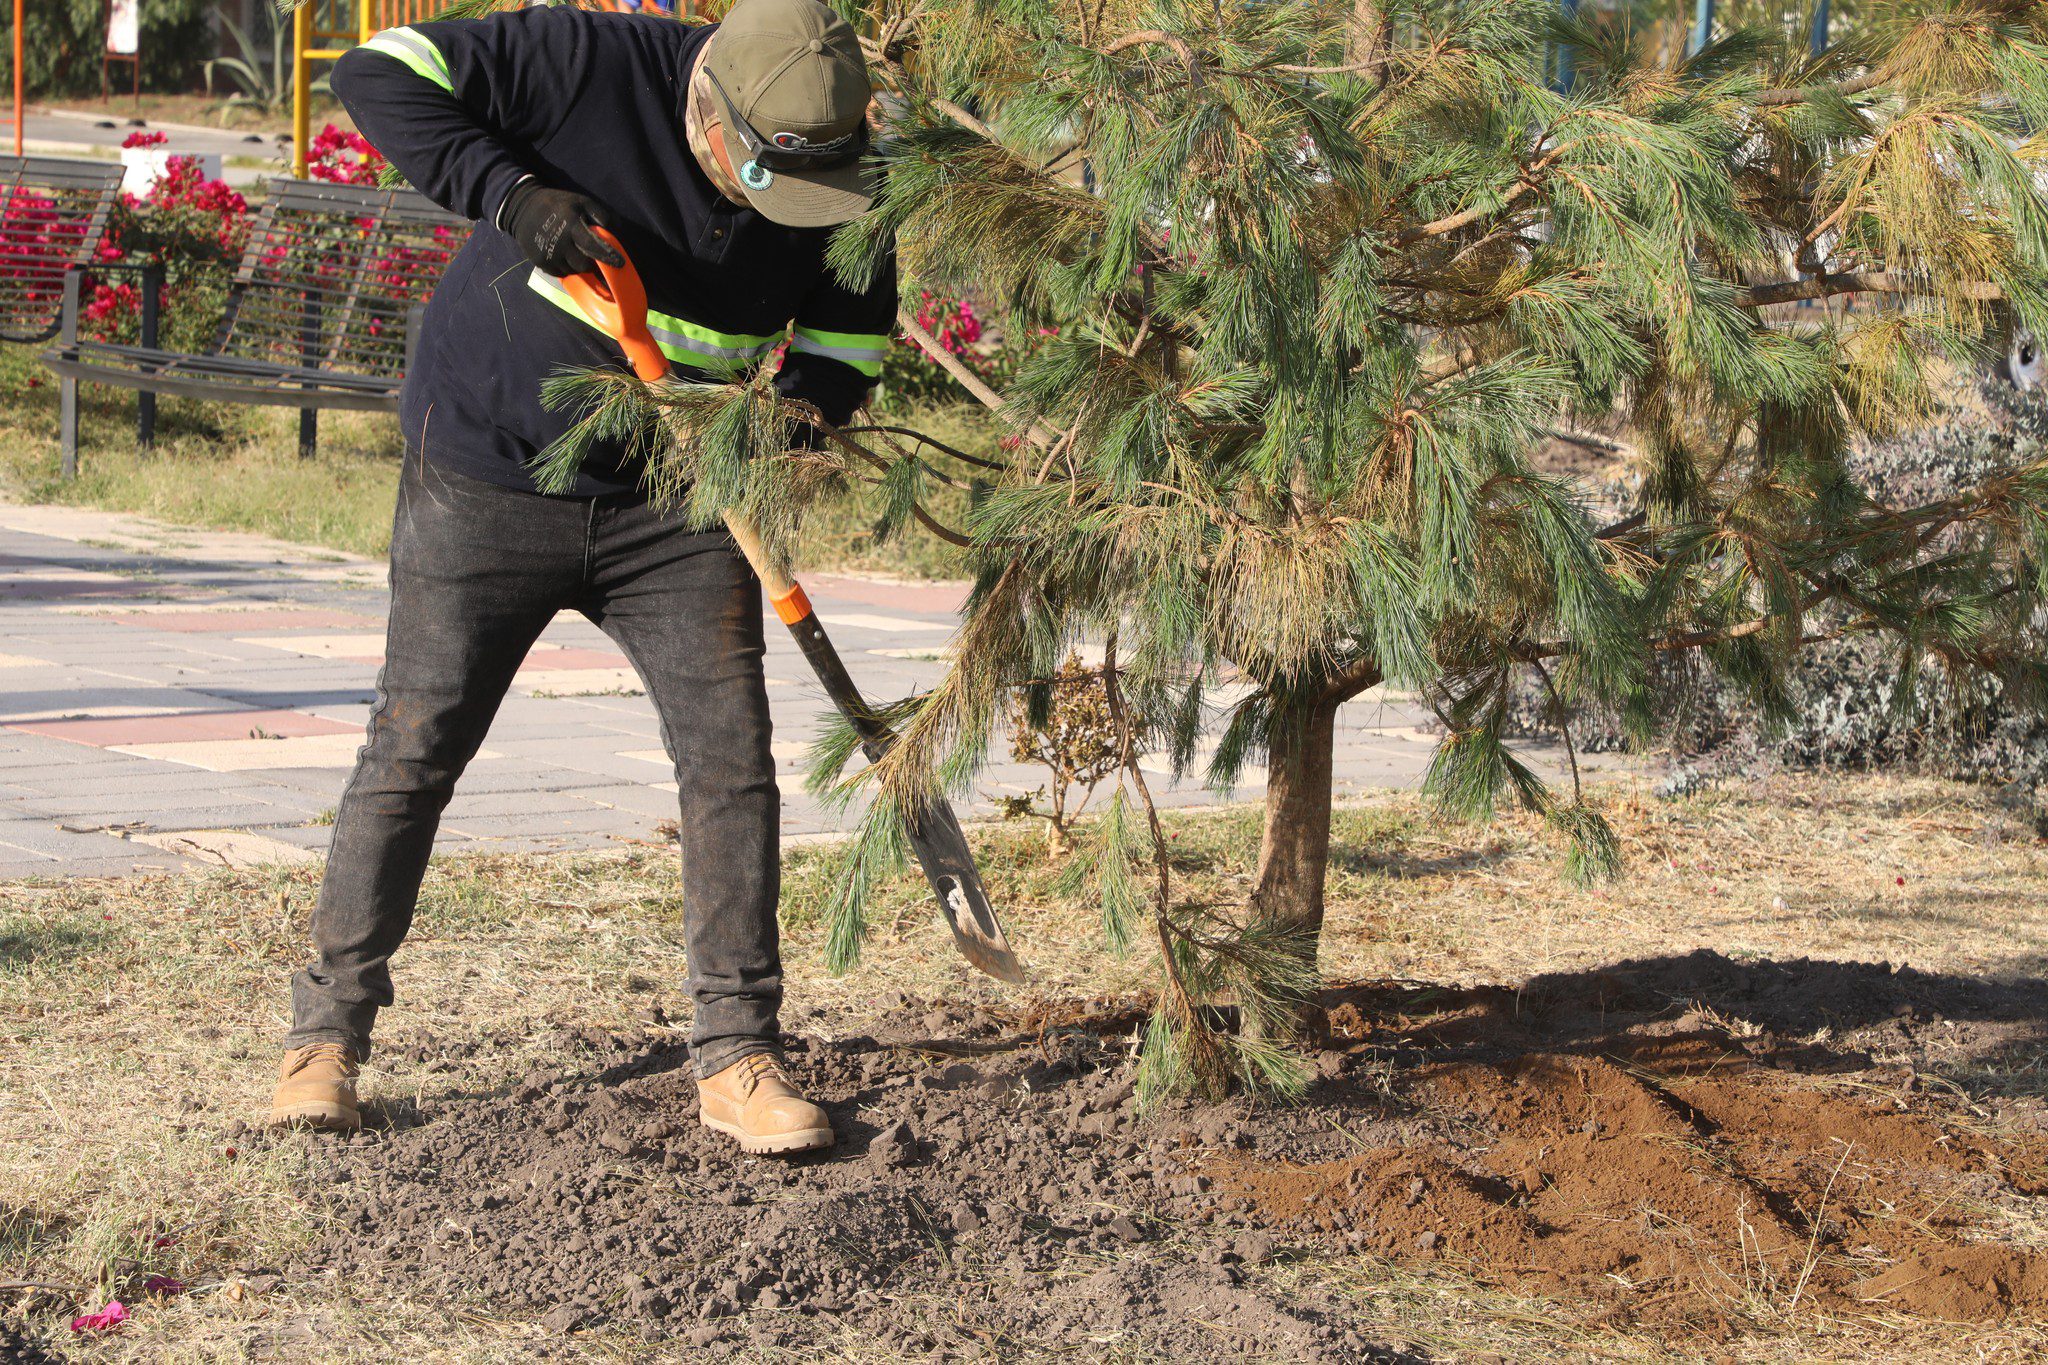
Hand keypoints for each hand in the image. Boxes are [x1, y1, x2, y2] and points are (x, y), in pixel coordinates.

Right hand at [500, 180, 624, 276]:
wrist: (523, 207)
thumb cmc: (558, 204)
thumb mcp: (581, 201)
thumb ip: (602, 215)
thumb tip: (617, 233)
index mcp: (570, 225)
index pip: (592, 246)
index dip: (608, 257)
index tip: (620, 263)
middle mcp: (559, 243)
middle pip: (584, 265)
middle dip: (592, 263)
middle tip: (593, 256)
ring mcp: (548, 255)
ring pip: (573, 271)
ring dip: (578, 265)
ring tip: (576, 252)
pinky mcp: (540, 263)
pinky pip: (560, 273)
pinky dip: (566, 267)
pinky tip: (565, 255)